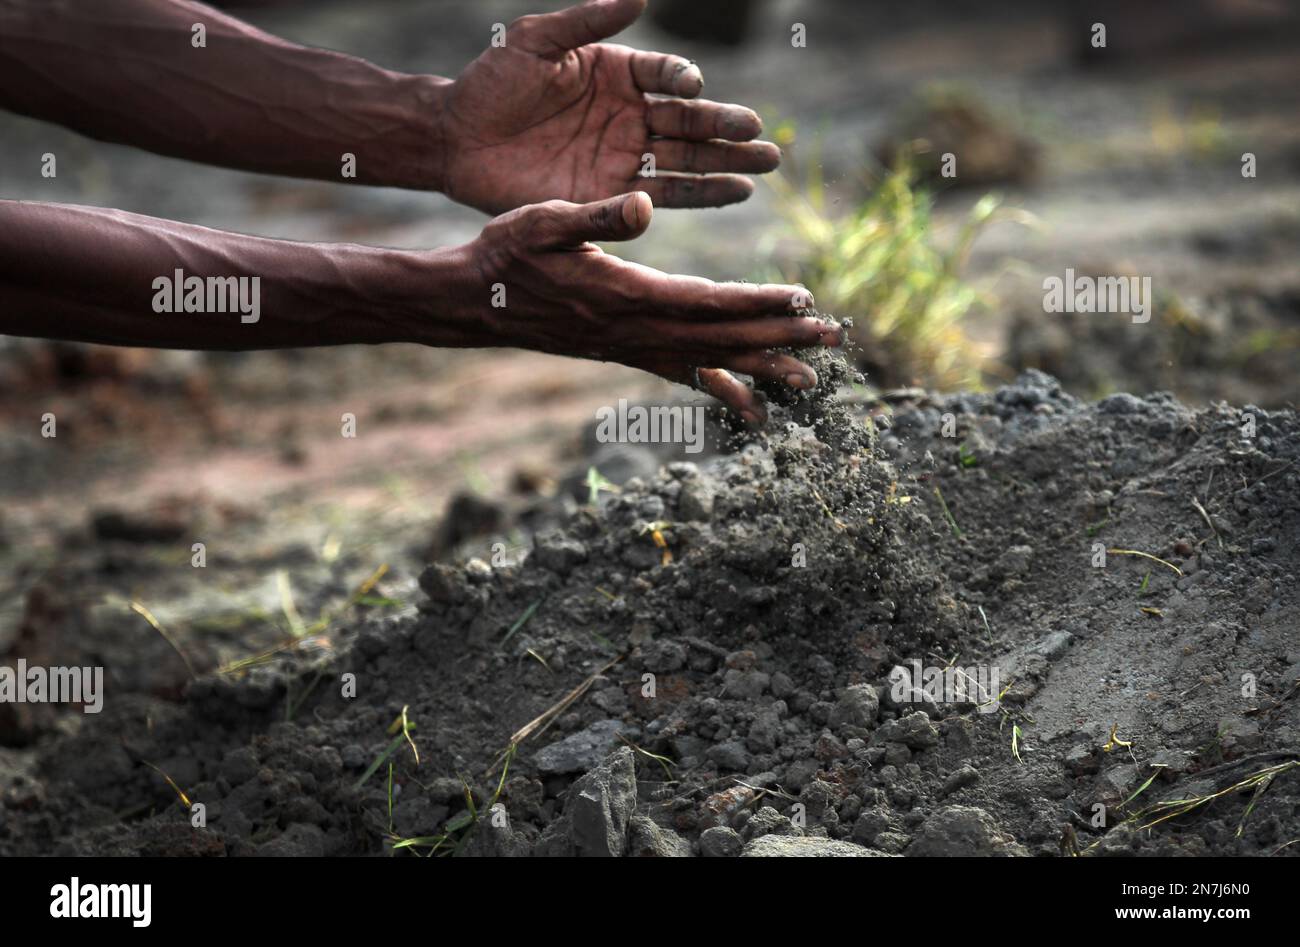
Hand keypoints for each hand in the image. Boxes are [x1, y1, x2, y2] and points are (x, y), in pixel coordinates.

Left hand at [437, 0, 779, 214]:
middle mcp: (631, 115)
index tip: (689, 87)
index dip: (680, 80)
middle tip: (761, 137)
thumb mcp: (538, 40)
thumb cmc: (495, 80)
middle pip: (689, 122)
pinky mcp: (610, 194)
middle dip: (726, 129)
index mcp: (620, 73)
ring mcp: (624, 157)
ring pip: (687, 161)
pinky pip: (663, 195)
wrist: (459, 137)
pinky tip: (734, 192)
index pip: (666, 75)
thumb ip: (589, 19)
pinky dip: (699, 195)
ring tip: (764, 166)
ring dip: (726, 165)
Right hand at [458, 192, 839, 423]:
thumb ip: (597, 215)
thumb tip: (645, 206)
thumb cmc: (507, 254)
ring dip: (762, 368)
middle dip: (780, 338)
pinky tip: (749, 405)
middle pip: (722, 336)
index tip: (804, 300)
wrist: (477, 303)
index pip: (706, 301)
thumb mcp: (544, 221)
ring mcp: (632, 347)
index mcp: (625, 295)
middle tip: (833, 342)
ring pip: (710, 361)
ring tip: (808, 383)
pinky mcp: (626, 352)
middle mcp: (636, 331)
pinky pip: (682, 375)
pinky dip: (720, 388)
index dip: (758, 302)